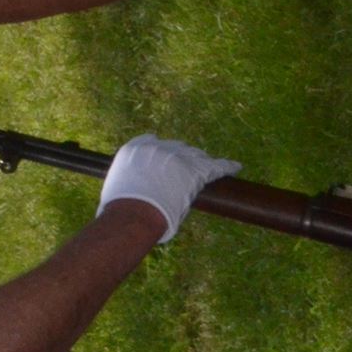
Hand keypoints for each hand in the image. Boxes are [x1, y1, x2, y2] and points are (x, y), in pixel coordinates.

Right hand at [99, 133, 241, 242]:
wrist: (135, 210)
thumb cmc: (120, 206)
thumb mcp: (116, 185)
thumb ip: (125, 180)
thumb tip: (122, 193)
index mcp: (135, 148)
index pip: (151, 141)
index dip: (159, 152)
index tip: (162, 159)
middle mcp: (158, 147)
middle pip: (176, 147)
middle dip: (180, 157)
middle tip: (183, 170)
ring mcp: (178, 157)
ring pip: (195, 155)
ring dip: (199, 161)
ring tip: (206, 167)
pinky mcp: (197, 170)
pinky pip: (216, 166)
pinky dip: (226, 166)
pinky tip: (235, 167)